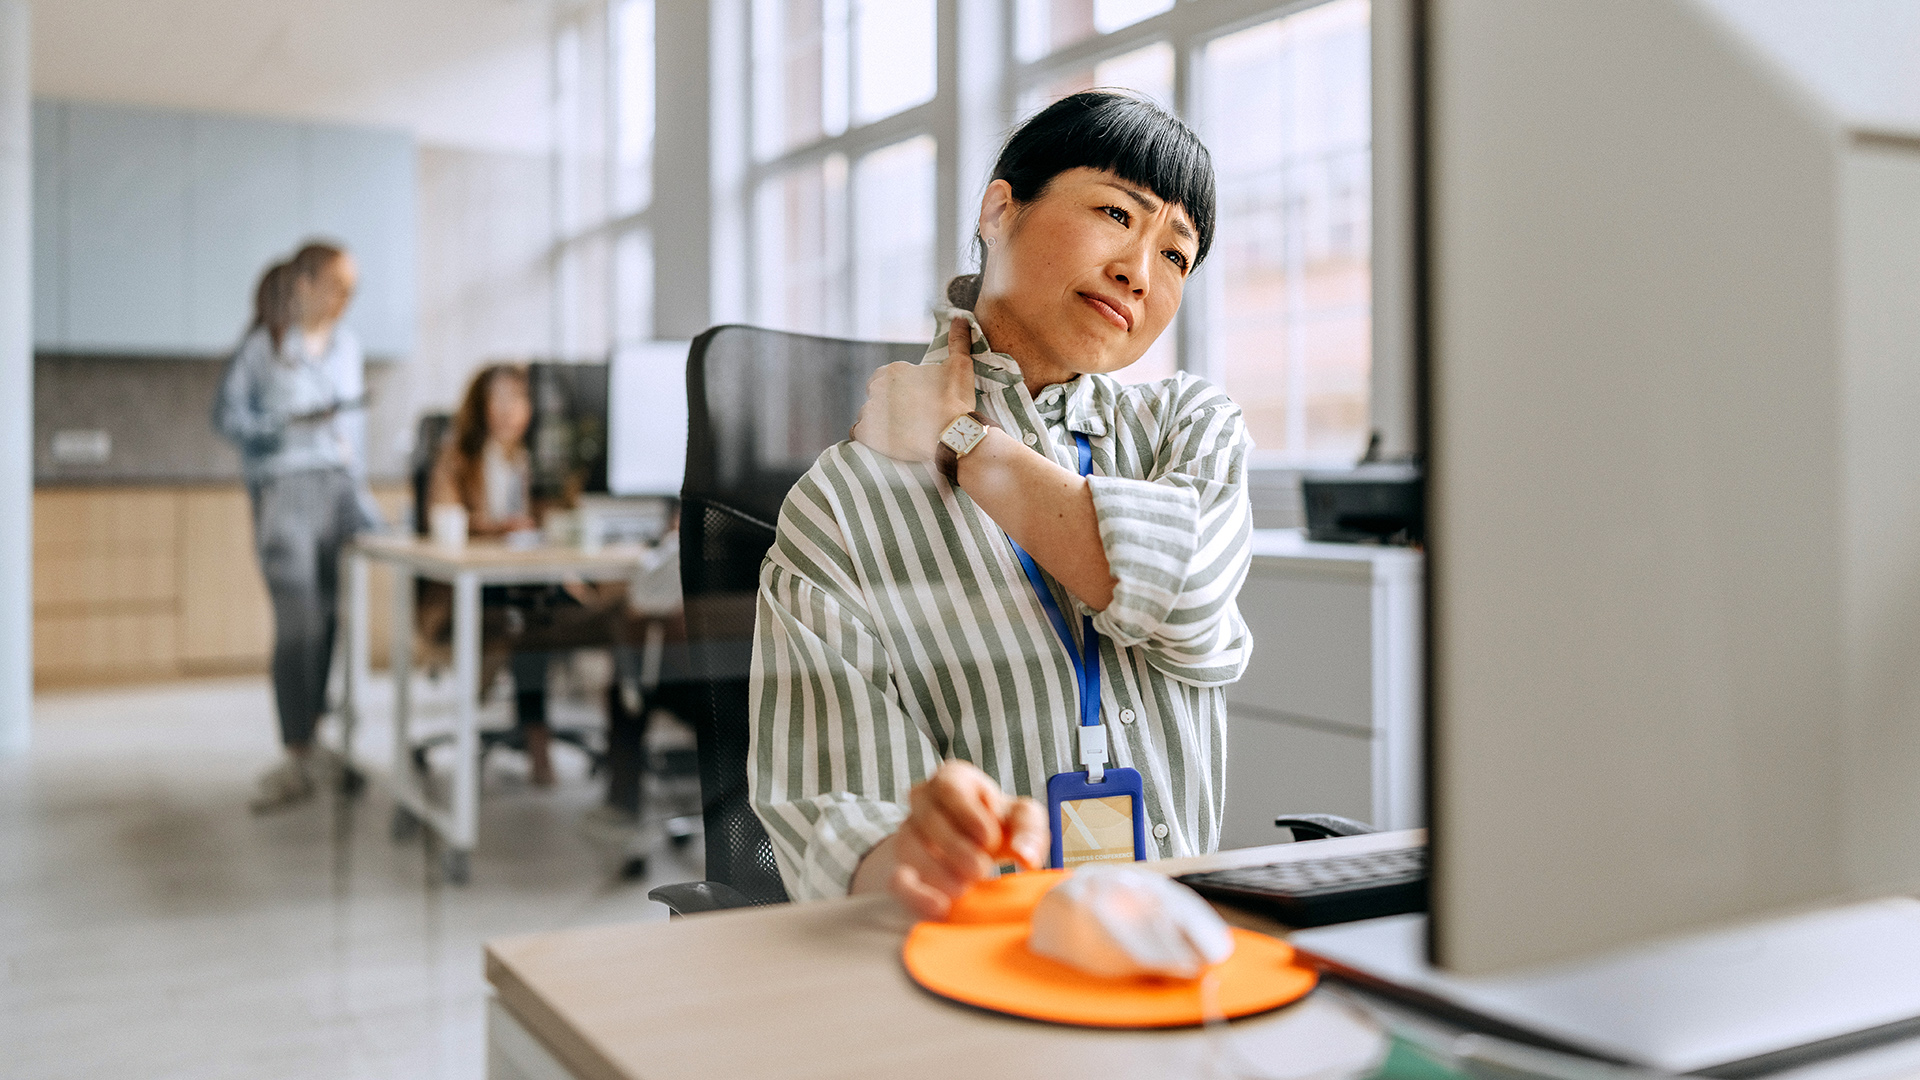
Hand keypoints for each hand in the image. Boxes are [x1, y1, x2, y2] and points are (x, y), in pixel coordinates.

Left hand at [851, 318, 977, 461]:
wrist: (952, 433)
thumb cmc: (956, 400)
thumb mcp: (960, 366)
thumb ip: (957, 341)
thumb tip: (961, 319)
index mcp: (895, 370)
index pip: (883, 377)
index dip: (895, 389)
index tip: (909, 400)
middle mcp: (878, 387)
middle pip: (876, 395)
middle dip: (886, 404)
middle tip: (906, 417)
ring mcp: (870, 410)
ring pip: (867, 414)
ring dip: (879, 421)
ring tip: (898, 432)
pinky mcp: (867, 432)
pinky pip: (857, 432)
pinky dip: (867, 436)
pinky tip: (882, 439)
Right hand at [859, 760, 1049, 919]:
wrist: (978, 850)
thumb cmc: (1000, 826)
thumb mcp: (1022, 818)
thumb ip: (1029, 830)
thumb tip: (1026, 856)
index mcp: (952, 779)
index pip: (949, 788)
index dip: (969, 815)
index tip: (991, 840)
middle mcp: (922, 800)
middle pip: (929, 819)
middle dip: (956, 848)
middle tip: (981, 869)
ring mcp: (906, 832)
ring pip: (910, 848)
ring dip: (938, 873)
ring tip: (965, 888)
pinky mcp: (900, 867)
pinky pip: (896, 880)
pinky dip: (916, 896)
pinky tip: (941, 907)